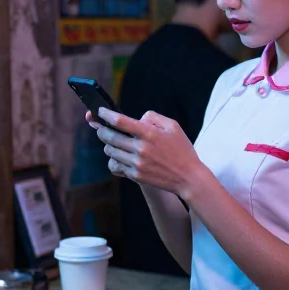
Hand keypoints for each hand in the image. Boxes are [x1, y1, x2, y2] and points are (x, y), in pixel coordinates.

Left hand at [89, 108, 203, 197]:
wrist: (188, 178)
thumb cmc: (182, 149)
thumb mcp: (173, 126)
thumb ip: (153, 118)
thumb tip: (137, 119)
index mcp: (149, 133)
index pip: (120, 121)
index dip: (106, 114)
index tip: (100, 111)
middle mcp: (141, 149)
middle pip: (110, 137)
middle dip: (101, 130)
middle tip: (101, 128)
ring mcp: (137, 163)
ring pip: (110, 151)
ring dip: (108, 145)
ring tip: (112, 142)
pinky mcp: (135, 176)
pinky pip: (116, 166)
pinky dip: (115, 159)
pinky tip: (120, 156)